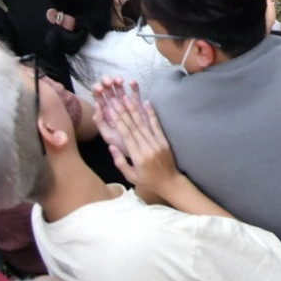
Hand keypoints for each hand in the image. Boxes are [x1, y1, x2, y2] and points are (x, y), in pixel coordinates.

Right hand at [95, 83, 180, 202]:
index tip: (111, 110)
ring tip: (127, 97)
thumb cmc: (147, 181)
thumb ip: (120, 162)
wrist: (170, 182)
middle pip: (133, 126)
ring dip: (134, 109)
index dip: (118, 121)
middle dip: (123, 112)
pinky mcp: (164, 140)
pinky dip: (151, 114)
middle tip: (116, 99)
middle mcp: (148, 147)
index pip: (126, 135)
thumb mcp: (130, 176)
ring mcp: (157, 143)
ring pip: (143, 124)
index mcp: (138, 157)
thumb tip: (110, 146)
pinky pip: (156, 125)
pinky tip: (147, 103)